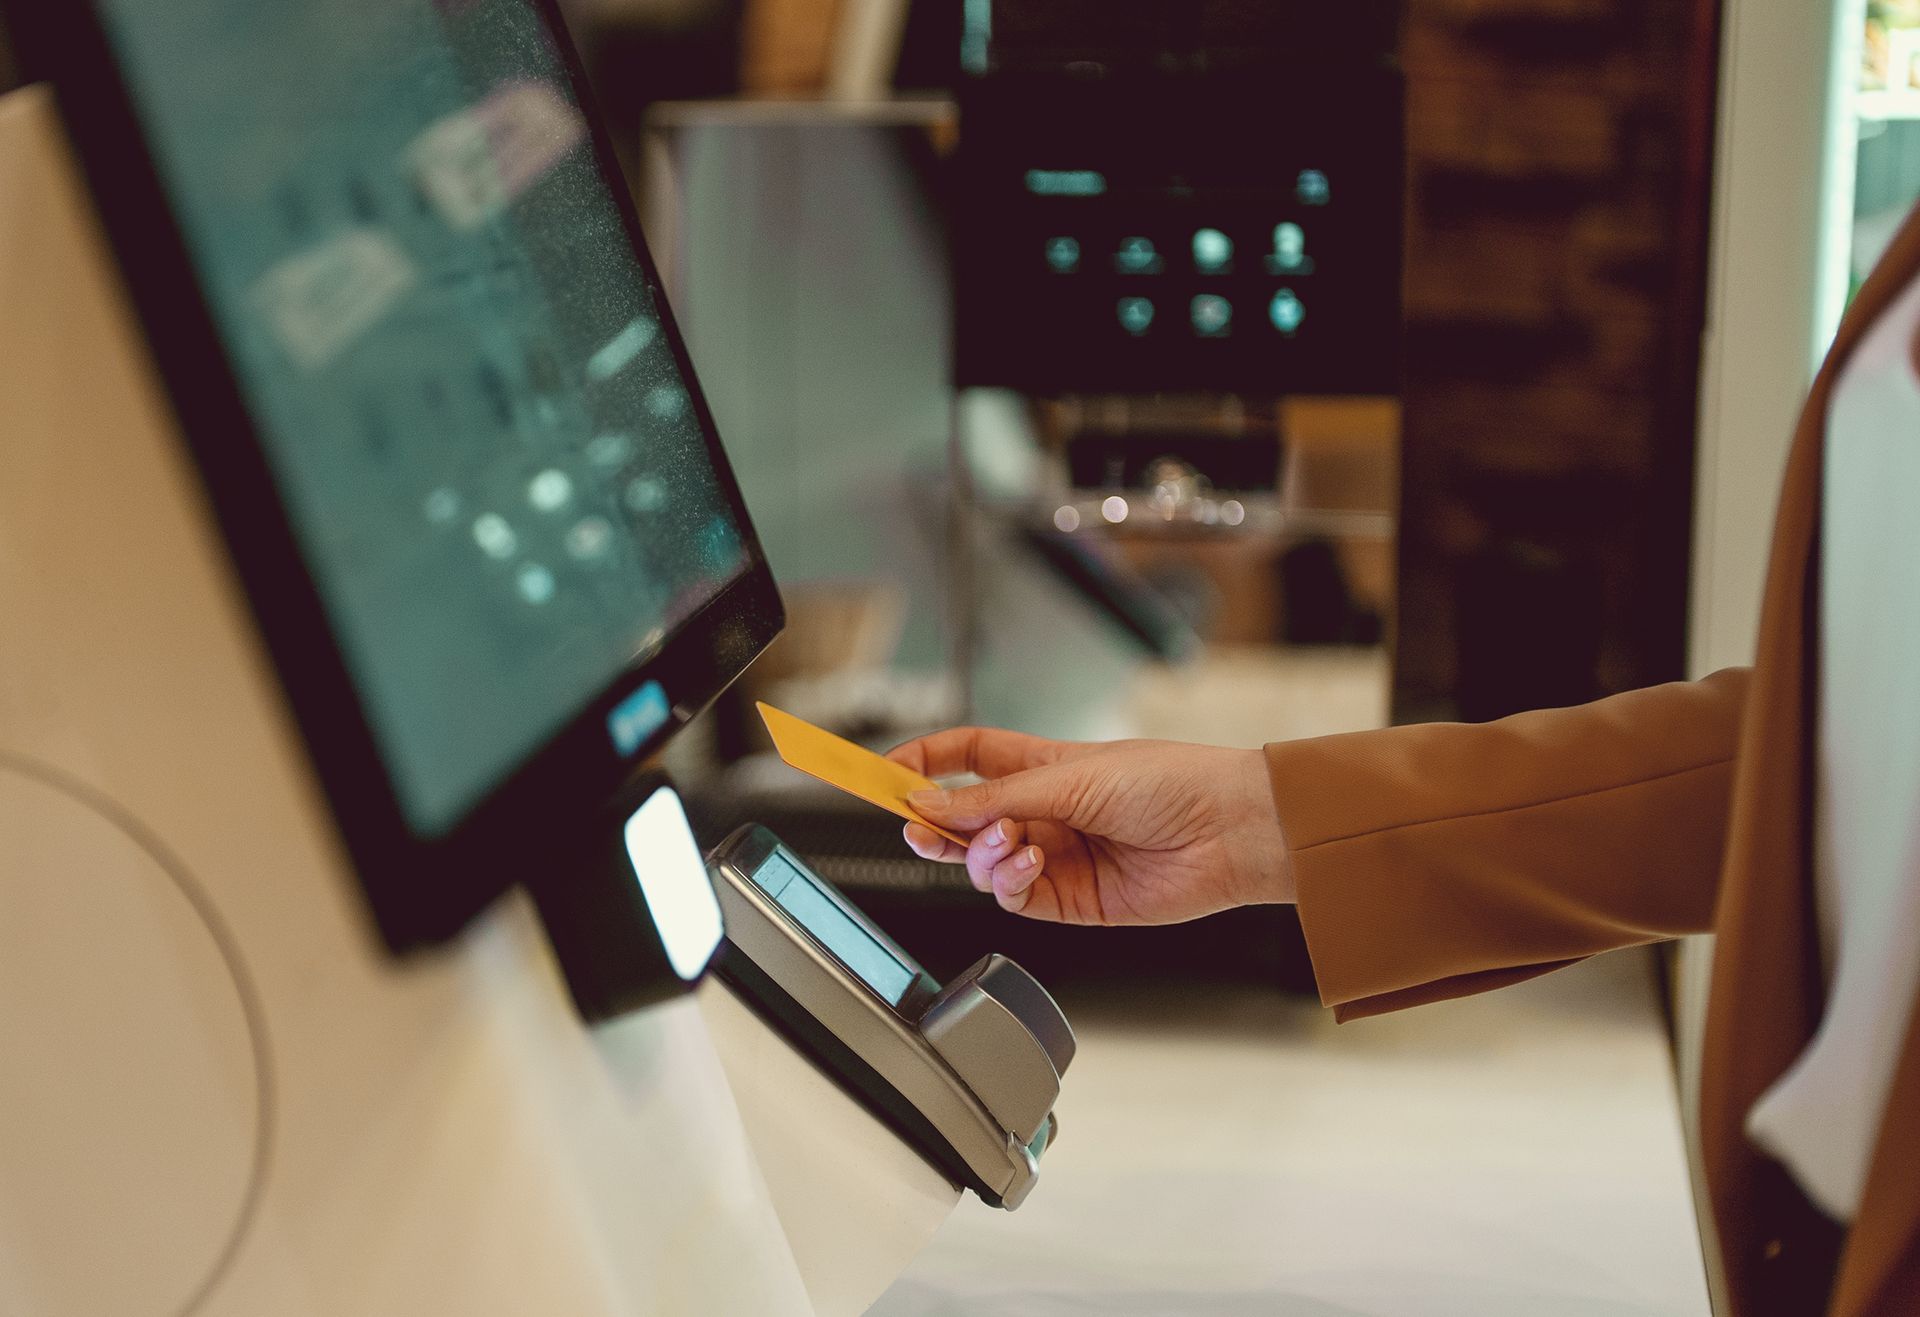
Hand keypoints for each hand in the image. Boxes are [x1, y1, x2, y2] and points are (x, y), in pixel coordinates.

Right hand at [886, 726, 1293, 924]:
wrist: (1231, 830)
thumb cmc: (1173, 781)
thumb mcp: (1071, 775)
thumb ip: (996, 796)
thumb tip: (930, 804)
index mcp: (1045, 765)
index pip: (967, 757)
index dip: (925, 762)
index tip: (885, 771)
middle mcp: (1046, 812)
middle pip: (965, 819)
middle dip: (935, 824)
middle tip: (915, 825)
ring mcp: (1057, 856)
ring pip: (984, 864)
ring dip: (980, 854)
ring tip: (1008, 843)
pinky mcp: (1072, 899)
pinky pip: (1015, 896)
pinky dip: (1008, 882)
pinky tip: (1027, 864)